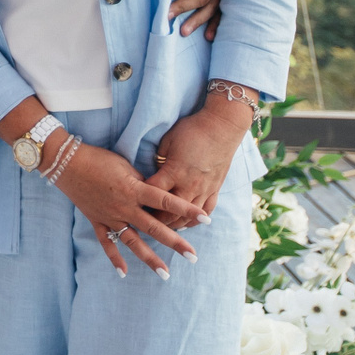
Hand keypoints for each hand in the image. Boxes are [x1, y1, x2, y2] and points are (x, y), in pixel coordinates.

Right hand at [53, 143, 202, 277]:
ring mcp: (110, 216)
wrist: (66, 162)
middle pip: (154, 227)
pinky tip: (125, 273)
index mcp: (133, 189)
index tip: (206, 219)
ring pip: (133, 241)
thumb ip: (142, 182)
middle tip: (193, 256)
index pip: (166, 200)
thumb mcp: (124, 164)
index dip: (186, 209)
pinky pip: (107, 243)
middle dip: (175, 242)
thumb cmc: (98, 158)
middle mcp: (124, 206)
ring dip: (150, 258)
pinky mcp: (97, 221)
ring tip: (166, 273)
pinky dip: (115, 258)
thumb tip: (156, 196)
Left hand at [148, 92, 252, 224]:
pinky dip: (194, 220)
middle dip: (156, 220)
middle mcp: (189, 186)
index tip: (132, 201)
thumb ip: (159, 158)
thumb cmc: (192, 130)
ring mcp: (204, 190)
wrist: (222, 127)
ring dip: (174, 224)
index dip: (141, 199)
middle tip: (144, 220)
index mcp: (174, 172)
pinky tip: (186, 223)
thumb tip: (152, 169)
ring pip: (187, 217)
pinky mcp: (215, 190)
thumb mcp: (168, 140)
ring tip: (162, 226)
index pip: (152, 193)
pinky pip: (205, 212)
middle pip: (169, 213)